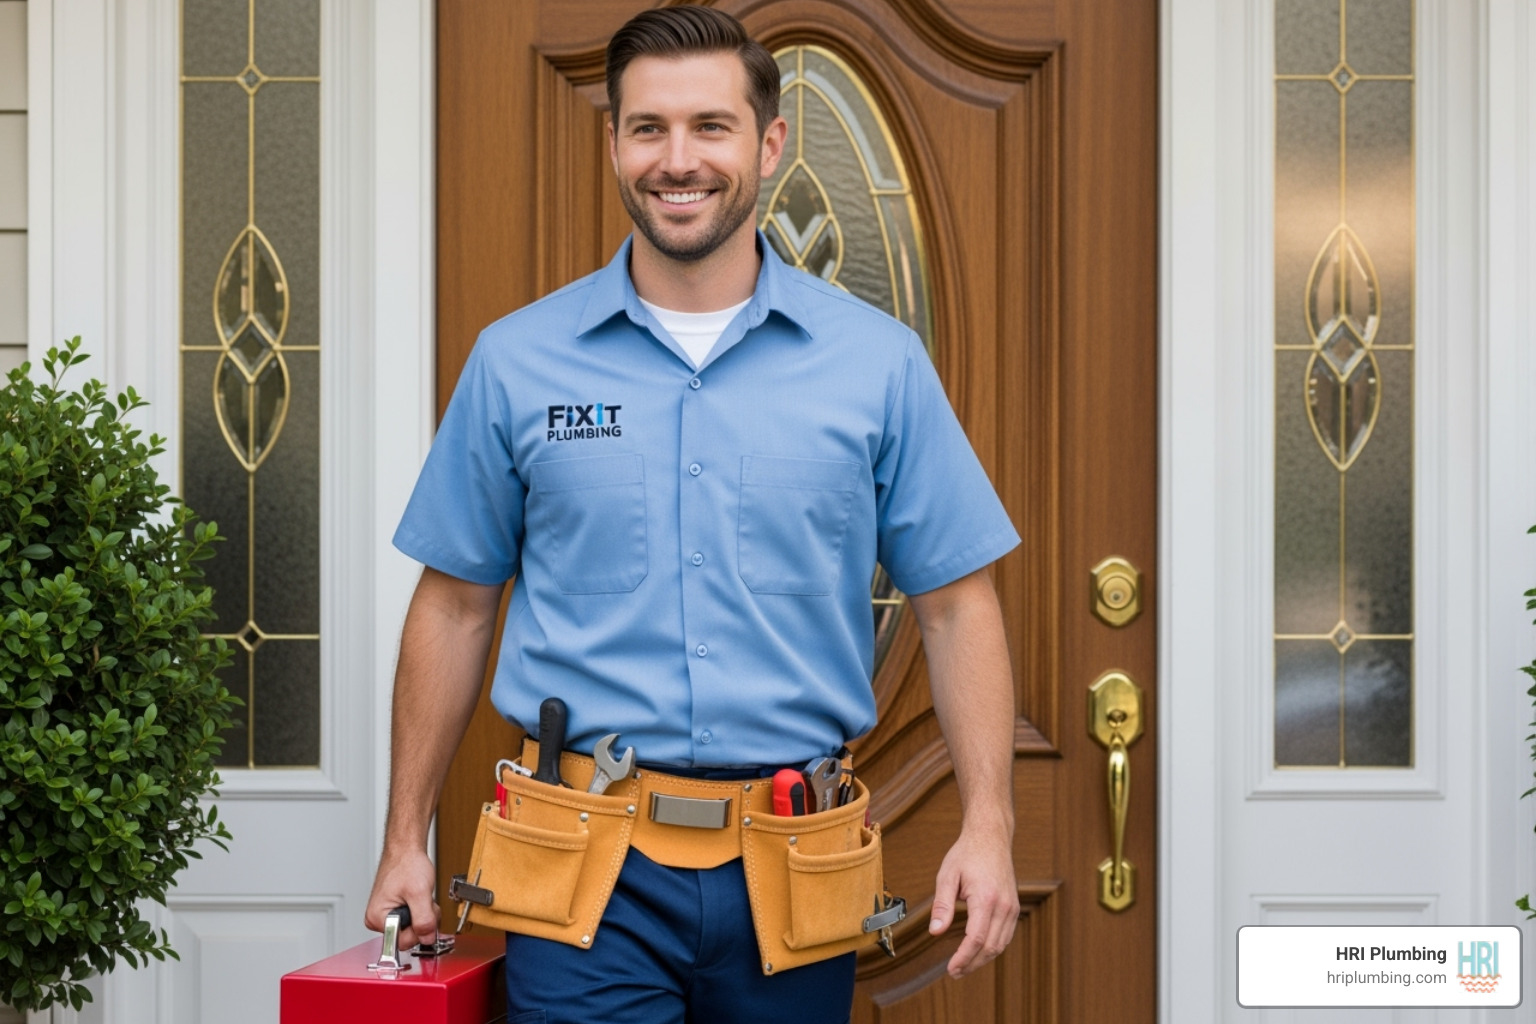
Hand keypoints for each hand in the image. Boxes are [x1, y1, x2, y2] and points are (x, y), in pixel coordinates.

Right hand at [364, 843, 439, 948]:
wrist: (407, 849)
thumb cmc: (407, 864)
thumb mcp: (419, 893)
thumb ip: (424, 919)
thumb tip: (427, 939)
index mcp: (377, 918)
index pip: (402, 942)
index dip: (419, 930)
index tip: (425, 915)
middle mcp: (378, 919)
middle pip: (408, 936)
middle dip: (423, 922)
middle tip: (425, 902)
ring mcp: (386, 915)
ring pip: (413, 928)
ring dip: (424, 916)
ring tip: (422, 898)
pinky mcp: (395, 910)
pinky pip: (413, 920)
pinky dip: (422, 911)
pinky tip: (420, 898)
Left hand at [928, 827, 1018, 977]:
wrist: (991, 837)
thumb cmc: (967, 854)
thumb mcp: (947, 875)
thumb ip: (942, 906)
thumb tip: (935, 932)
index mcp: (986, 898)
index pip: (976, 938)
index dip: (964, 958)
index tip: (951, 969)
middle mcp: (1004, 905)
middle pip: (990, 947)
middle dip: (972, 963)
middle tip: (954, 972)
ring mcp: (1012, 907)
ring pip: (1000, 945)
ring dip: (983, 959)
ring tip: (963, 966)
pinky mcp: (1014, 907)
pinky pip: (1006, 936)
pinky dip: (992, 948)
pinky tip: (978, 952)